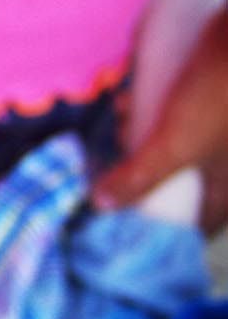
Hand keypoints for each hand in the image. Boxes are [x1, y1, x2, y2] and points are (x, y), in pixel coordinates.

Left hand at [97, 8, 227, 230]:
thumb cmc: (223, 94)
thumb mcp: (177, 142)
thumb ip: (142, 176)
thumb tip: (103, 205)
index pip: (204, 219)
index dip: (171, 228)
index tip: (134, 225)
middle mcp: (227, 155)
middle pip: (177, 173)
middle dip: (141, 161)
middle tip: (120, 151)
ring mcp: (221, 122)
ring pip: (172, 135)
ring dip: (142, 126)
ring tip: (125, 112)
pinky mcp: (211, 90)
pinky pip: (174, 105)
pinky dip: (152, 100)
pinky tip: (132, 90)